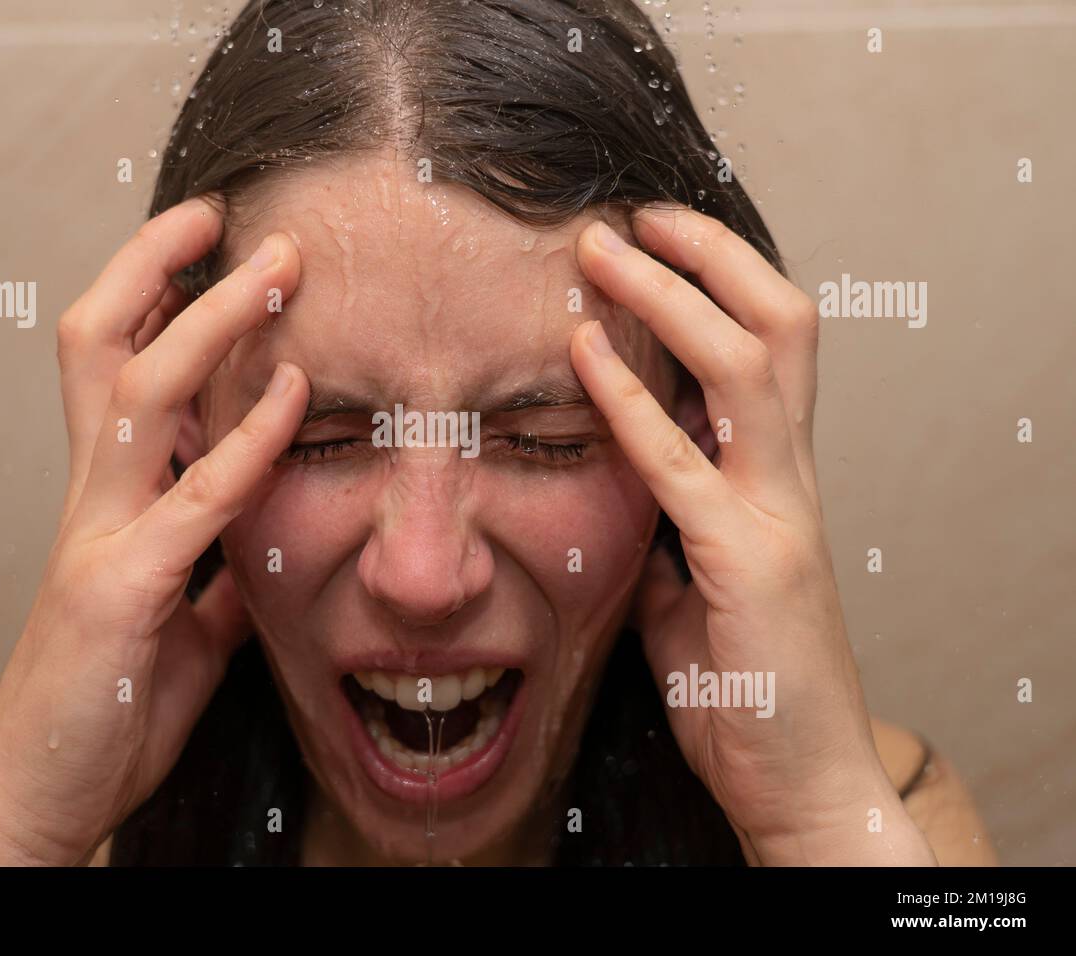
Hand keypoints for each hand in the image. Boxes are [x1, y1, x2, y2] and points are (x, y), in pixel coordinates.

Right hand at [0, 197, 309, 864]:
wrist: (43, 790)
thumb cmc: (106, 702)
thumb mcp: (179, 622)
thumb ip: (215, 573)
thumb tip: (261, 546)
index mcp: (105, 499)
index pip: (111, 367)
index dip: (148, 293)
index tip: (203, 242)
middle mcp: (92, 498)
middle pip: (103, 345)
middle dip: (163, 270)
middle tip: (239, 222)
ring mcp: (101, 536)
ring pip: (141, 393)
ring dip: (212, 320)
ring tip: (278, 268)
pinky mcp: (122, 590)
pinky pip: (196, 497)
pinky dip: (249, 439)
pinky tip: (295, 394)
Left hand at [570, 207, 934, 864]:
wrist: (801, 782)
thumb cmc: (747, 687)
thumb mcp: (696, 586)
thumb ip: (671, 526)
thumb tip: (623, 487)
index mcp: (777, 480)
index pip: (768, 348)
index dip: (719, 280)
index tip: (652, 240)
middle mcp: (790, 480)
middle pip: (778, 325)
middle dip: (706, 256)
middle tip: (629, 216)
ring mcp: (777, 515)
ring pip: (743, 367)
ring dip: (668, 298)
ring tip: (601, 251)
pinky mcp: (748, 563)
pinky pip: (682, 462)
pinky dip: (629, 401)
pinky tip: (581, 357)